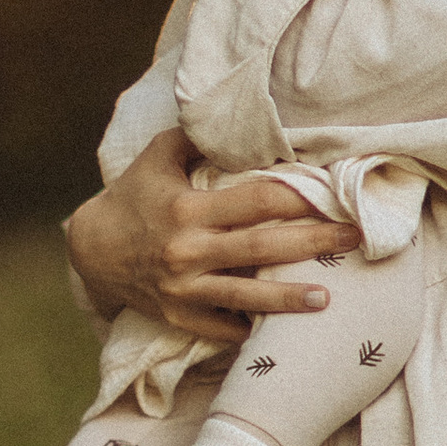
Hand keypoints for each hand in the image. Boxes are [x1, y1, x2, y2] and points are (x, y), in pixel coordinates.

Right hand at [68, 133, 356, 347]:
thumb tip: (240, 114)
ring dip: (289, 299)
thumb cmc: (134, 197)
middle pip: (263, 246)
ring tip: (328, 300)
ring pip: (247, 295)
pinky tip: (284, 331)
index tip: (334, 193)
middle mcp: (188, 251)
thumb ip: (197, 137)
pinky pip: (223, 328)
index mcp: (188, 209)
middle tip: (354, 238)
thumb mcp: (158, 157)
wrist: (92, 252)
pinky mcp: (180, 317)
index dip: (299, 197)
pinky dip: (251, 327)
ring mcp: (184, 289)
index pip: (257, 201)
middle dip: (313, 242)